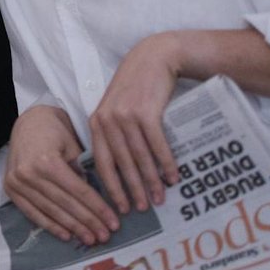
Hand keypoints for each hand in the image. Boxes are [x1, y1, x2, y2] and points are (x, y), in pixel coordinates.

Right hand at [4, 106, 118, 245]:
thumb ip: (82, 173)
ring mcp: (17, 183)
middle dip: (88, 222)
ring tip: (89, 239)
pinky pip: (32, 213)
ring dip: (72, 228)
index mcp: (47, 161)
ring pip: (50, 211)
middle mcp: (29, 174)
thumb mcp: (74, 147)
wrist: (29, 122)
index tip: (113, 223)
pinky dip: (50, 225)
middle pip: (66, 204)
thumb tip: (96, 204)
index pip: (78, 191)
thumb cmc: (56, 132)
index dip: (98, 209)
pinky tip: (66, 235)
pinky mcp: (10, 189)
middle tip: (105, 236)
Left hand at [87, 33, 181, 214]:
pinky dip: (166, 164)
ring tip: (159, 198)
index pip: (101, 162)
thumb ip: (111, 133)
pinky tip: (173, 177)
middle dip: (131, 190)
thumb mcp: (114, 109)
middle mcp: (107, 121)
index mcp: (96, 123)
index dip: (110, 187)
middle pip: (120, 164)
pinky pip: (156, 145)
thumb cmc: (134, 88)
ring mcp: (126, 117)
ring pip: (139, 157)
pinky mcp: (146, 113)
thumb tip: (116, 168)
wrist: (152, 59)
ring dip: (150, 181)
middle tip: (141, 210)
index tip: (119, 207)